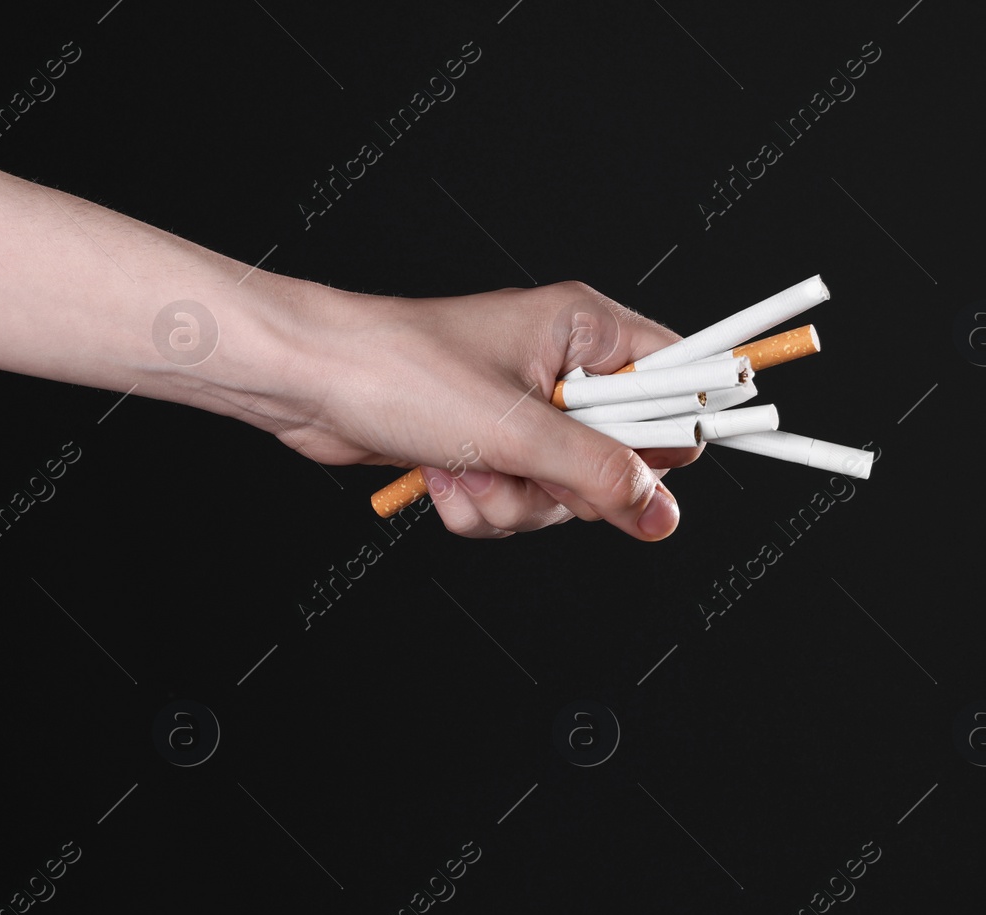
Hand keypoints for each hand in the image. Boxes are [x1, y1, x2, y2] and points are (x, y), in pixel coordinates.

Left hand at [264, 280, 701, 539]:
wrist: (309, 384)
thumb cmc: (403, 372)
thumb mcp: (516, 429)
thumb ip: (601, 473)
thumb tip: (664, 514)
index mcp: (583, 329)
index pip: (675, 377)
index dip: (673, 431)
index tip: (653, 470)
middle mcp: (559, 369)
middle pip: (619, 457)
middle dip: (565, 485)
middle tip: (527, 469)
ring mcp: (521, 413)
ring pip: (562, 493)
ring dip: (511, 501)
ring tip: (467, 470)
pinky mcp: (484, 449)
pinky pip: (514, 503)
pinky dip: (478, 507)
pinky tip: (443, 478)